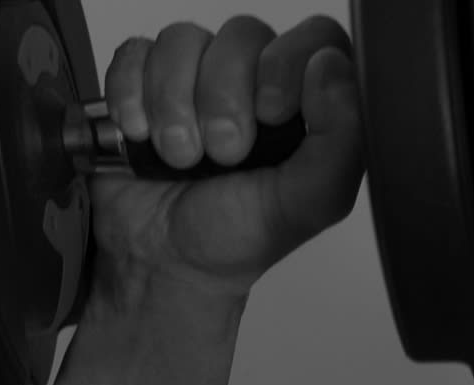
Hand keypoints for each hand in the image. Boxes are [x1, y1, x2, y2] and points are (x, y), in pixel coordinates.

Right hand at [90, 14, 365, 302]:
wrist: (163, 262)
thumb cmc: (237, 236)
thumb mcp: (310, 203)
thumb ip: (341, 139)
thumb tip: (332, 67)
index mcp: (304, 104)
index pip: (314, 39)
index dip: (288, 64)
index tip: (271, 113)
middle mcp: (252, 83)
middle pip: (243, 34)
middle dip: (225, 96)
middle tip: (222, 153)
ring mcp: (194, 79)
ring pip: (184, 39)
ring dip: (175, 103)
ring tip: (180, 156)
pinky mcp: (141, 83)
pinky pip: (135, 52)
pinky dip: (132, 95)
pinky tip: (140, 135)